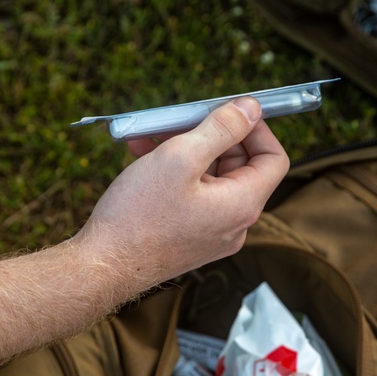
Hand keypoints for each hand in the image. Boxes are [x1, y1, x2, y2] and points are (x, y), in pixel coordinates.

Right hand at [79, 96, 289, 288]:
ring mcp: (211, 232)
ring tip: (151, 133)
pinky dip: (173, 171)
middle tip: (180, 117)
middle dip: (211, 134)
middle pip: (239, 165)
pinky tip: (142, 153)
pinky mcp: (189, 237)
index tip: (229, 110)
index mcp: (242, 205)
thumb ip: (221, 129)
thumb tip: (250, 109)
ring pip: (210, 178)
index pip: (273, 159)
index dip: (256, 129)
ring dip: (185, 149)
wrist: (103, 266)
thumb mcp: (181, 158)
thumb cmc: (139, 215)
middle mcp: (234, 223)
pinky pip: (192, 195)